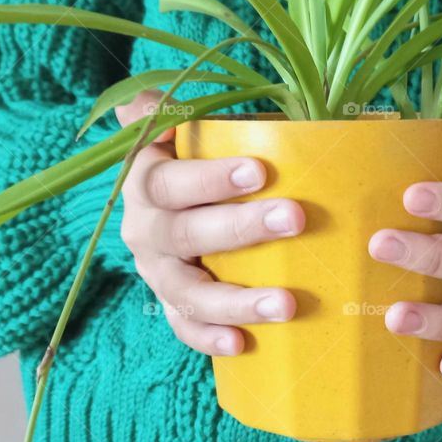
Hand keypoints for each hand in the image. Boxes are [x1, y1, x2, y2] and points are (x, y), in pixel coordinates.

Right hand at [116, 91, 303, 355]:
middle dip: (241, 228)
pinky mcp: (174, 306)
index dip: (209, 178)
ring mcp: (158, 273)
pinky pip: (185, 329)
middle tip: (295, 219)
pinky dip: (211, 339)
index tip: (260, 171)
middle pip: (185, 234)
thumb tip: (148, 98)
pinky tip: (244, 344)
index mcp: (147, 181)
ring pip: (187, 292)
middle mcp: (145, 229)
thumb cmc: (206, 158)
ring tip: (286, 304)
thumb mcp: (192, 128)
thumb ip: (173, 112)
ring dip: (235, 300)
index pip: (169, 180)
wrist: (186, 204)